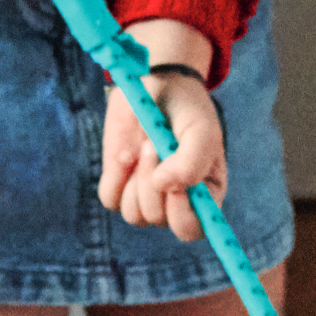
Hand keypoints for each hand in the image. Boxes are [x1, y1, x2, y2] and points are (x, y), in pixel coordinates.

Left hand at [99, 20, 221, 241]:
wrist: (158, 85)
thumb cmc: (188, 110)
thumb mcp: (200, 130)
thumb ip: (191, 161)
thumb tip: (163, 187)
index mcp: (205, 195)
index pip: (192, 230)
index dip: (181, 214)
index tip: (175, 184)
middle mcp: (176, 202)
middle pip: (157, 219)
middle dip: (152, 184)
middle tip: (155, 144)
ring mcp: (145, 194)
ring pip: (133, 213)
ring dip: (135, 178)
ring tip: (145, 144)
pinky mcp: (119, 183)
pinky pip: (110, 198)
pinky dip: (115, 175)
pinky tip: (126, 151)